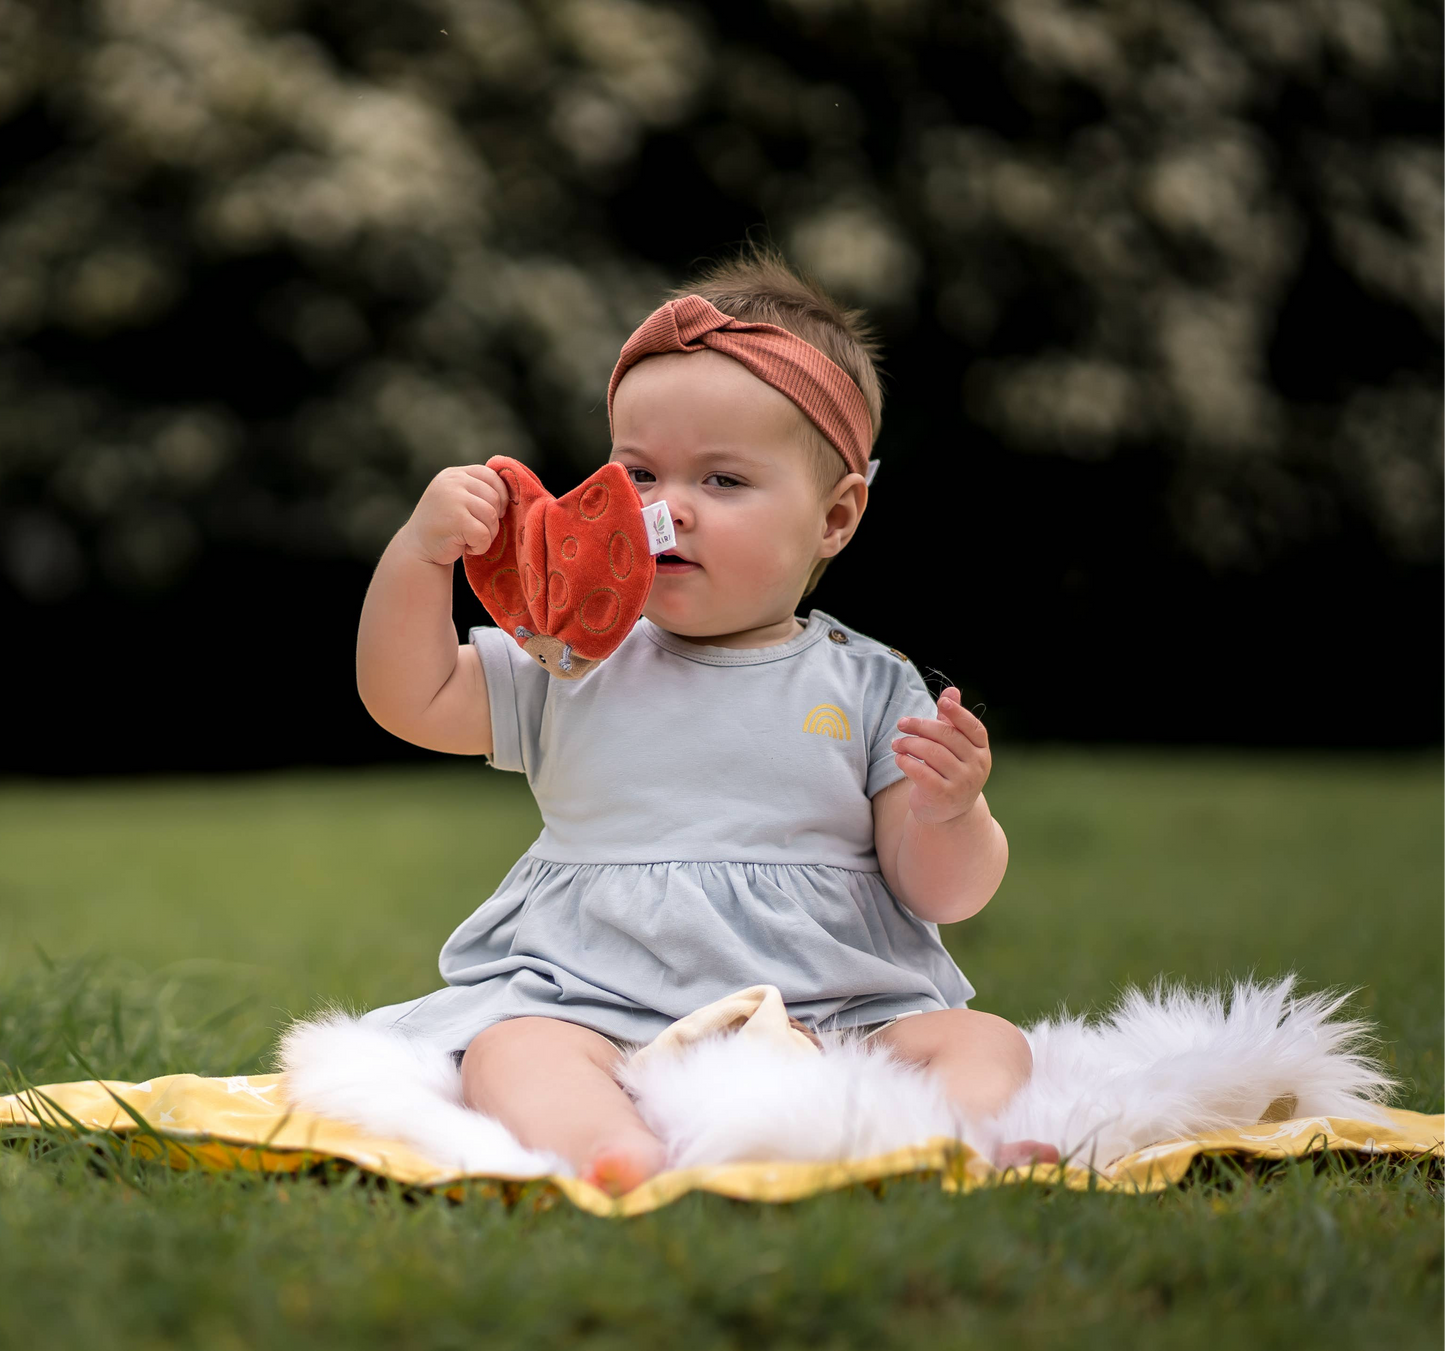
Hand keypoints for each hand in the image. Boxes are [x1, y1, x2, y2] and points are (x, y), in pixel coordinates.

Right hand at [403, 464, 507, 566]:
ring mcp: (453, 499)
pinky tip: (466, 547)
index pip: (491, 475)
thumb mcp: (458, 498)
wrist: (417, 549)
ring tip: (470, 539)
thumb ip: (477, 490)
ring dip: (487, 535)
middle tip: (477, 530)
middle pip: (495, 498)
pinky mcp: (456, 519)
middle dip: (492, 520)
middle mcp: (453, 482)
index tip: (494, 512)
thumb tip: (514, 490)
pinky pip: (484, 534)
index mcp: (455, 474)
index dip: (500, 495)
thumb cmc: (444, 526)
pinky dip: (480, 546)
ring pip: (491, 516)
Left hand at [890, 686, 991, 826]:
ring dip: (909, 744)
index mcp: (981, 751)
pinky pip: (922, 773)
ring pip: (932, 753)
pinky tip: (899, 758)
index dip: (959, 713)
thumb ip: (951, 720)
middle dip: (921, 726)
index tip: (941, 701)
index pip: (973, 728)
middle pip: (947, 737)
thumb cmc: (948, 770)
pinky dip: (907, 762)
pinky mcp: (944, 797)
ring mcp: (962, 783)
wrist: (947, 812)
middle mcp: (977, 767)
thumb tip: (951, 690)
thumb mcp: (953, 747)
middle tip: (901, 723)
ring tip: (896, 743)